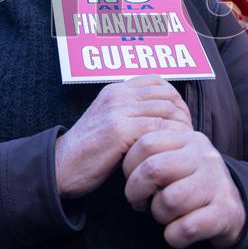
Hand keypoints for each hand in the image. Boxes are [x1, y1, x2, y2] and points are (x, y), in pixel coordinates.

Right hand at [54, 74, 191, 198]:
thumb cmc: (89, 152)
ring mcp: (118, 109)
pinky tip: (170, 153)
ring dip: (179, 129)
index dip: (175, 99)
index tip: (180, 120)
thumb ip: (132, 114)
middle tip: (186, 135)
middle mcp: (117, 94)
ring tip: (181, 146)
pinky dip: (170, 140)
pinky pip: (157, 128)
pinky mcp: (119, 129)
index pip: (157, 81)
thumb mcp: (109, 123)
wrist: (61, 167)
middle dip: (182, 114)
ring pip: (165, 110)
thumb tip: (166, 118)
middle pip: (166, 94)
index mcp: (116, 90)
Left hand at [122, 129, 245, 248]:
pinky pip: (186, 227)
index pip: (145, 143)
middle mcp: (204, 156)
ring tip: (163, 215)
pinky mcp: (225, 211)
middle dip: (136, 191)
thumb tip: (117, 156)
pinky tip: (176, 232)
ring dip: (158, 214)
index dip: (128, 167)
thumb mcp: (173, 160)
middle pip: (153, 169)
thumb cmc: (188, 183)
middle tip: (139, 202)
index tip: (131, 181)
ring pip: (169, 200)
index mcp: (187, 138)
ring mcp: (217, 182)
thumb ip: (151, 154)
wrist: (230, 209)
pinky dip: (173, 236)